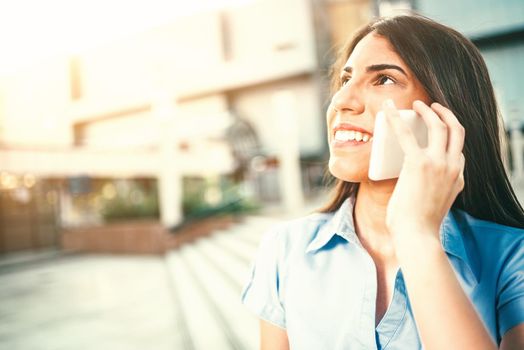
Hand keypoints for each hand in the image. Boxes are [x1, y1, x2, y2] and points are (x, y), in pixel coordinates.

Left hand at [384, 99, 464, 242]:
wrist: (417, 236)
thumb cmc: (419, 224)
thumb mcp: (435, 202)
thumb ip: (434, 188)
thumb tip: (416, 181)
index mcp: (458, 176)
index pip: (459, 148)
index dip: (449, 134)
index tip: (437, 126)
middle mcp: (453, 166)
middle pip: (456, 130)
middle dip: (445, 114)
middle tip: (431, 107)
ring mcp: (439, 163)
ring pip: (439, 125)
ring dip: (428, 111)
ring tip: (417, 105)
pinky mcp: (419, 163)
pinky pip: (406, 133)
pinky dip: (396, 118)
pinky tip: (387, 109)